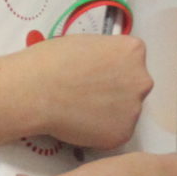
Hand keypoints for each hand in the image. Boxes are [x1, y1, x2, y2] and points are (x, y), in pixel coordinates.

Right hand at [16, 32, 150, 150]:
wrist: (35, 91)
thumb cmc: (51, 62)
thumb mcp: (86, 42)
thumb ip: (105, 54)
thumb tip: (103, 66)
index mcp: (133, 52)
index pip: (132, 60)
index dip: (111, 68)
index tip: (97, 73)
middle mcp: (141, 79)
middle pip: (134, 86)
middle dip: (115, 90)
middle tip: (89, 94)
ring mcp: (134, 109)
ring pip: (125, 111)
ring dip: (108, 112)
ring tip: (79, 108)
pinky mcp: (122, 133)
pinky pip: (114, 132)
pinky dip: (100, 131)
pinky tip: (80, 122)